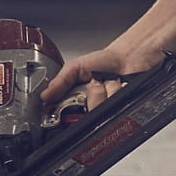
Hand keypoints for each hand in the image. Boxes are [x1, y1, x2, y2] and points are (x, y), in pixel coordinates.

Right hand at [44, 39, 167, 111]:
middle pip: (88, 116)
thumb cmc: (105, 61)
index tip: (72, 100)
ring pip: (104, 110)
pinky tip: (120, 85)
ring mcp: (108, 110)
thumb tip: (45, 96)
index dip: (68, 112)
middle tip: (97, 81)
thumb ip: (60, 81)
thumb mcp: (76, 67)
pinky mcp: (123, 110)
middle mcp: (92, 108)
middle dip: (94, 95)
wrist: (130, 57)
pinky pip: (120, 108)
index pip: (67, 117)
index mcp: (77, 101)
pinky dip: (120, 92)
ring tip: (110, 80)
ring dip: (108, 90)